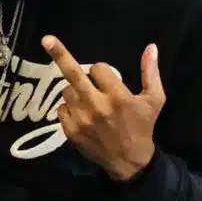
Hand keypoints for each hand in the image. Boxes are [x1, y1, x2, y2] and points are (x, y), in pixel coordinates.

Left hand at [44, 36, 165, 181]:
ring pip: (67, 91)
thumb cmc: (142, 126)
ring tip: (89, 100)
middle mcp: (97, 106)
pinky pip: (61, 108)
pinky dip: (69, 107)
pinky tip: (82, 113)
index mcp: (118, 97)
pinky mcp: (70, 131)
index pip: (99, 69)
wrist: (128, 160)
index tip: (105, 78)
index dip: (101, 71)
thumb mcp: (154, 100)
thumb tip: (151, 46)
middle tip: (47, 40)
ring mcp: (81, 119)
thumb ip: (151, 73)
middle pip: (73, 74)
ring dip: (75, 90)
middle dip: (60, 54)